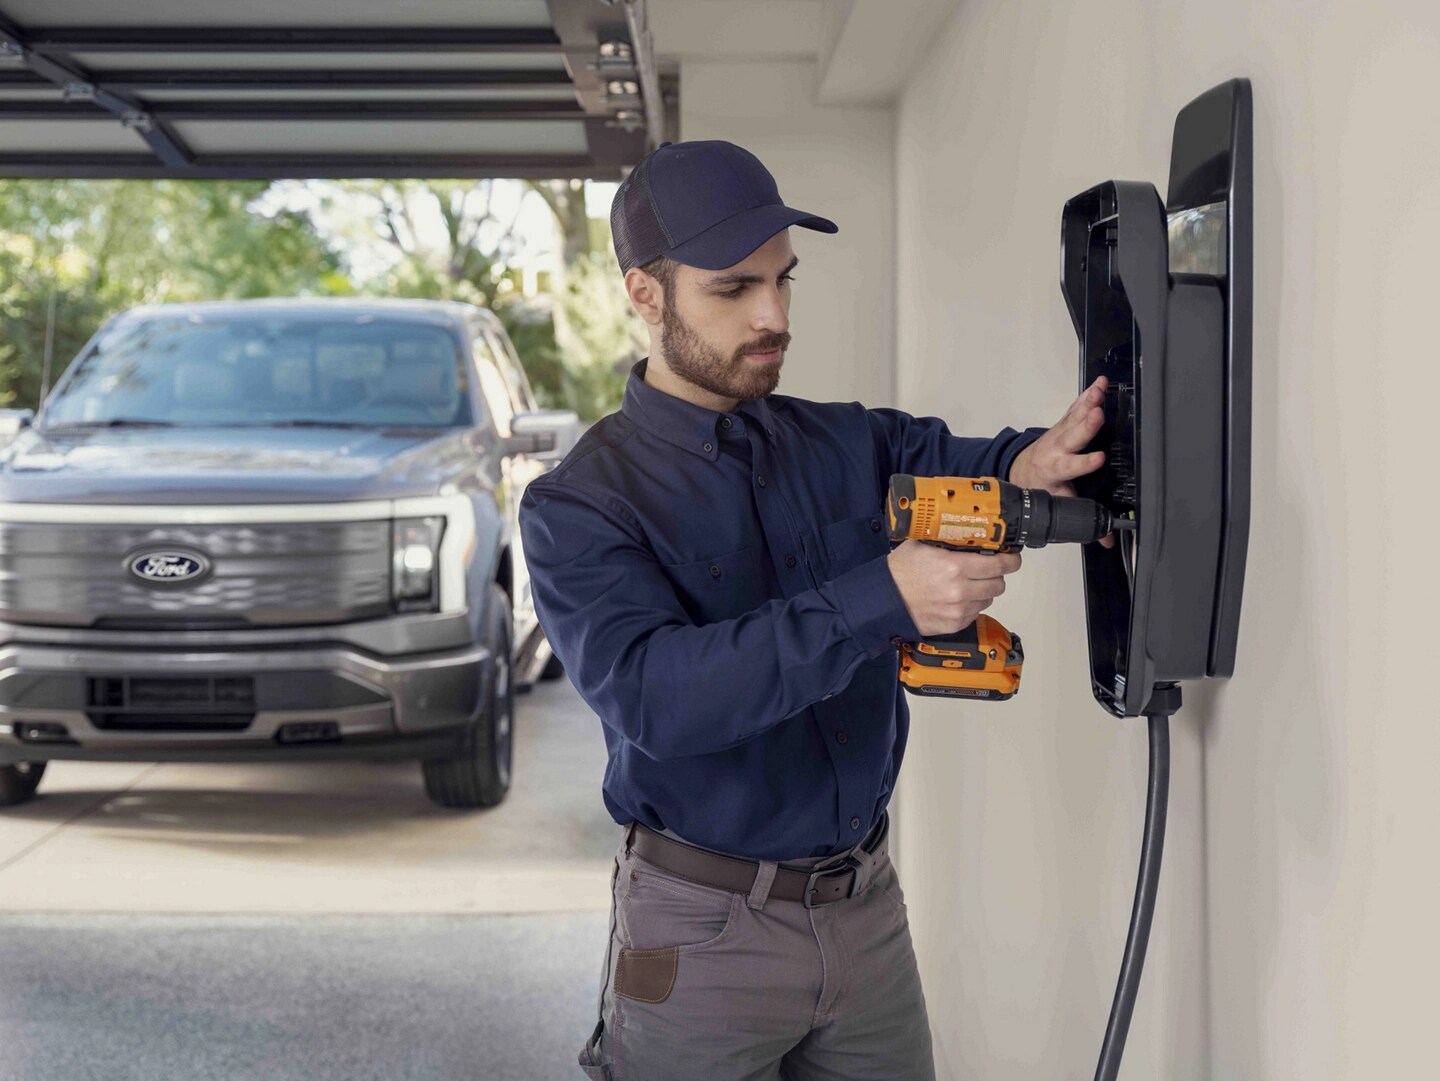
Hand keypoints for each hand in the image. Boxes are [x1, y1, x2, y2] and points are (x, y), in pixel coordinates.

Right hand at [887, 540, 1021, 637]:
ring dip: (983, 591)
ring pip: (988, 599)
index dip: (1010, 561)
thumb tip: (968, 533)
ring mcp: (958, 610)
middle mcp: (960, 590)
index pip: (998, 565)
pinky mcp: (954, 624)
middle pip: (998, 584)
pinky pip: (975, 613)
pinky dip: (971, 605)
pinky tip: (956, 598)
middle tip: (988, 570)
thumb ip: (948, 540)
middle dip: (996, 576)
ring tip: (967, 584)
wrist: (884, 599)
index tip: (1013, 559)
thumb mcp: (923, 544)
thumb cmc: (900, 572)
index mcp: (955, 566)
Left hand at [1009, 375, 1114, 546]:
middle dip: (1085, 426)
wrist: (1022, 470)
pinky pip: (1076, 408)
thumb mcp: (1059, 503)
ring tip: (1101, 390)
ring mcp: (1059, 434)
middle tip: (1098, 415)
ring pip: (1074, 418)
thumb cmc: (1043, 486)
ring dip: (1088, 403)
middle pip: (1073, 436)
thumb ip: (1080, 516)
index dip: (1085, 462)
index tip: (1100, 458)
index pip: (1072, 467)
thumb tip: (1106, 539)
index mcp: (1056, 470)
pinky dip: (1088, 395)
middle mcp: (1056, 449)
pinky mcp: (1063, 423)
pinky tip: (1100, 384)